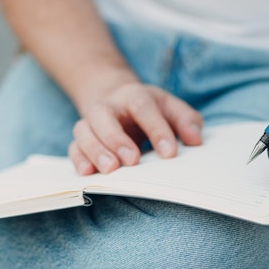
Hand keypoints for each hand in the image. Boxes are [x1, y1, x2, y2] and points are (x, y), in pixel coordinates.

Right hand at [68, 81, 202, 174]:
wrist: (114, 97)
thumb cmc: (147, 107)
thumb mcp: (170, 107)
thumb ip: (186, 120)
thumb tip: (196, 140)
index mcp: (134, 96)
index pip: (144, 108)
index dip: (157, 129)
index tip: (170, 153)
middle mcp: (108, 106)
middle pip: (104, 116)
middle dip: (116, 138)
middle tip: (132, 160)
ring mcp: (90, 122)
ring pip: (84, 131)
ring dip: (95, 151)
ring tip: (111, 170)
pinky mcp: (80, 138)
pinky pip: (73, 147)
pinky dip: (78, 159)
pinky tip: (88, 173)